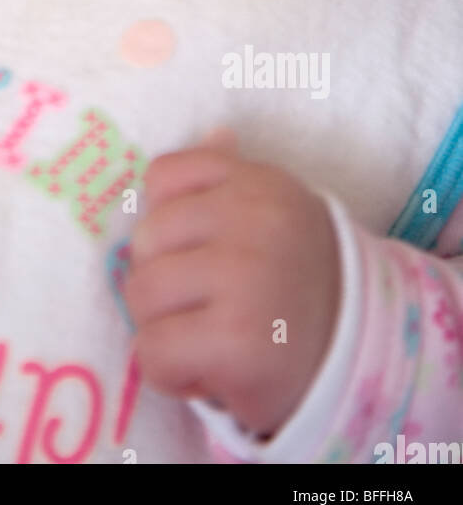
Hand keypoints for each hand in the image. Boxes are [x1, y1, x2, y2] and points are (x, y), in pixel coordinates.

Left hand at [125, 127, 341, 437]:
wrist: (362, 363)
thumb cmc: (299, 286)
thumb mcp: (278, 216)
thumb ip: (234, 178)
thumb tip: (216, 132)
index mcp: (260, 184)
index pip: (163, 177)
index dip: (167, 222)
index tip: (200, 251)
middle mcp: (255, 221)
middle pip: (146, 239)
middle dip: (162, 279)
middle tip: (206, 305)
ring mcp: (245, 278)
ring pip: (141, 295)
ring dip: (163, 328)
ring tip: (208, 337)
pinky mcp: (236, 341)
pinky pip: (152, 350)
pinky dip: (169, 372)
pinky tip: (205, 372)